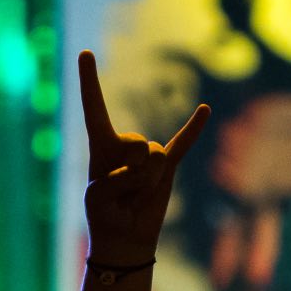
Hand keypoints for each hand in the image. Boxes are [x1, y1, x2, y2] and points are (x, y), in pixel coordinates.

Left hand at [76, 50, 208, 266]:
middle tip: (121, 195)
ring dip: (145, 181)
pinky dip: (194, 128)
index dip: (90, 81)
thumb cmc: (105, 215)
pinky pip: (183, 143)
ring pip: (154, 157)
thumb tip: (152, 162)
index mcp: (100, 146)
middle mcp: (125, 144)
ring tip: (136, 197)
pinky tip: (204, 110)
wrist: (124, 239)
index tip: (85, 52)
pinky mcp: (168, 165)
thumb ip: (121, 176)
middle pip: (133, 144)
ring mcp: (148, 154)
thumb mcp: (99, 196)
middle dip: (129, 172)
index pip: (94, 108)